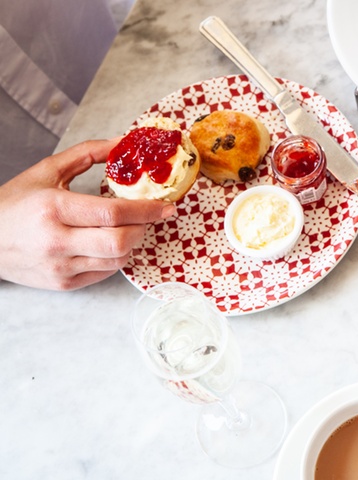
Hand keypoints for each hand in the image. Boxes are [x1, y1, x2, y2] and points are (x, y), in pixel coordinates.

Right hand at [0, 139, 174, 289]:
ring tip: (127, 227)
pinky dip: (116, 257)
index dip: (147, 210)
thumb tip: (124, 142)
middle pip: (121, 241)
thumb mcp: (47, 171)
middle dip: (144, 227)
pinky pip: (106, 272)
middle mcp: (57, 241)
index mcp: (53, 208)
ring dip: (132, 242)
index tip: (166, 205)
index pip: (113, 213)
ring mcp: (61, 266)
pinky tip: (108, 242)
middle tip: (149, 216)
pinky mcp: (64, 283)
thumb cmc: (15, 203)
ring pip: (118, 259)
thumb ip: (88, 154)